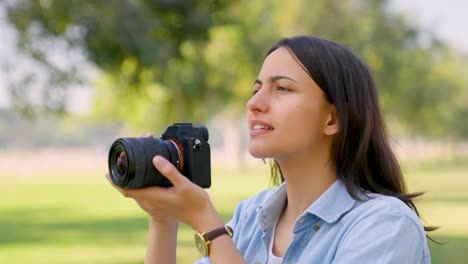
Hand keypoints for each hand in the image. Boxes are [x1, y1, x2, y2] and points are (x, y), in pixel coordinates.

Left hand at [105, 132, 221, 230]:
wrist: (203, 218)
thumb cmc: (194, 203)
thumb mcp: (183, 184)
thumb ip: (169, 171)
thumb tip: (155, 158)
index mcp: (153, 196)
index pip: (127, 189)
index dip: (116, 182)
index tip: (107, 173)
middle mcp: (152, 199)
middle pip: (130, 188)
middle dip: (124, 175)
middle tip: (122, 161)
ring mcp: (157, 201)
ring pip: (138, 188)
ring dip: (133, 177)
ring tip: (132, 163)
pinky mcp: (162, 200)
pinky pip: (146, 189)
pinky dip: (143, 180)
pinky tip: (149, 172)